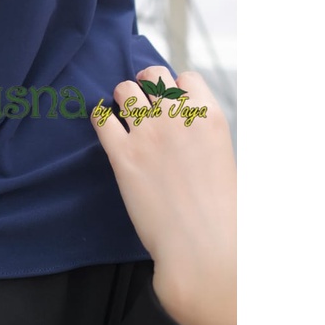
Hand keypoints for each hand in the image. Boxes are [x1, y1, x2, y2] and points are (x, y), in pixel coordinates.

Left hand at [93, 66, 235, 324]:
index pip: (186, 77)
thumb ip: (201, 134)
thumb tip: (184, 126)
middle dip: (147, 84)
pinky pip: (101, 118)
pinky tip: (107, 130)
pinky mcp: (122, 154)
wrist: (204, 250)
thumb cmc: (222, 215)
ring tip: (125, 115)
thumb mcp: (224, 159)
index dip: (177, 87)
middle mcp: (177, 117)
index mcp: (209, 117)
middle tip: (144, 102)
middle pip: (153, 74)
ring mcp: (148, 133)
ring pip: (125, 89)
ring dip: (124, 99)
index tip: (172, 101)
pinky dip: (101, 120)